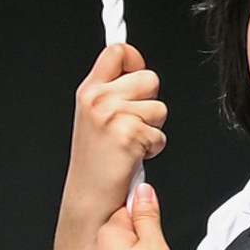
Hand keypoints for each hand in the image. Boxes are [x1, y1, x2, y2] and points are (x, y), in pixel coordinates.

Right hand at [63, 42, 165, 231]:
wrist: (89, 198)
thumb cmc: (96, 163)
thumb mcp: (95, 117)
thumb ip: (112, 92)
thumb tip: (137, 71)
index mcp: (89, 90)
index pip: (118, 50)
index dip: (136, 60)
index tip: (137, 75)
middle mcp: (98, 99)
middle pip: (149, 78)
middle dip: (150, 102)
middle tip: (132, 124)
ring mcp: (112, 115)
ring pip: (159, 107)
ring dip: (153, 128)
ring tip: (131, 143)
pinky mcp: (128, 134)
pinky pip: (160, 132)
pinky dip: (153, 147)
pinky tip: (134, 156)